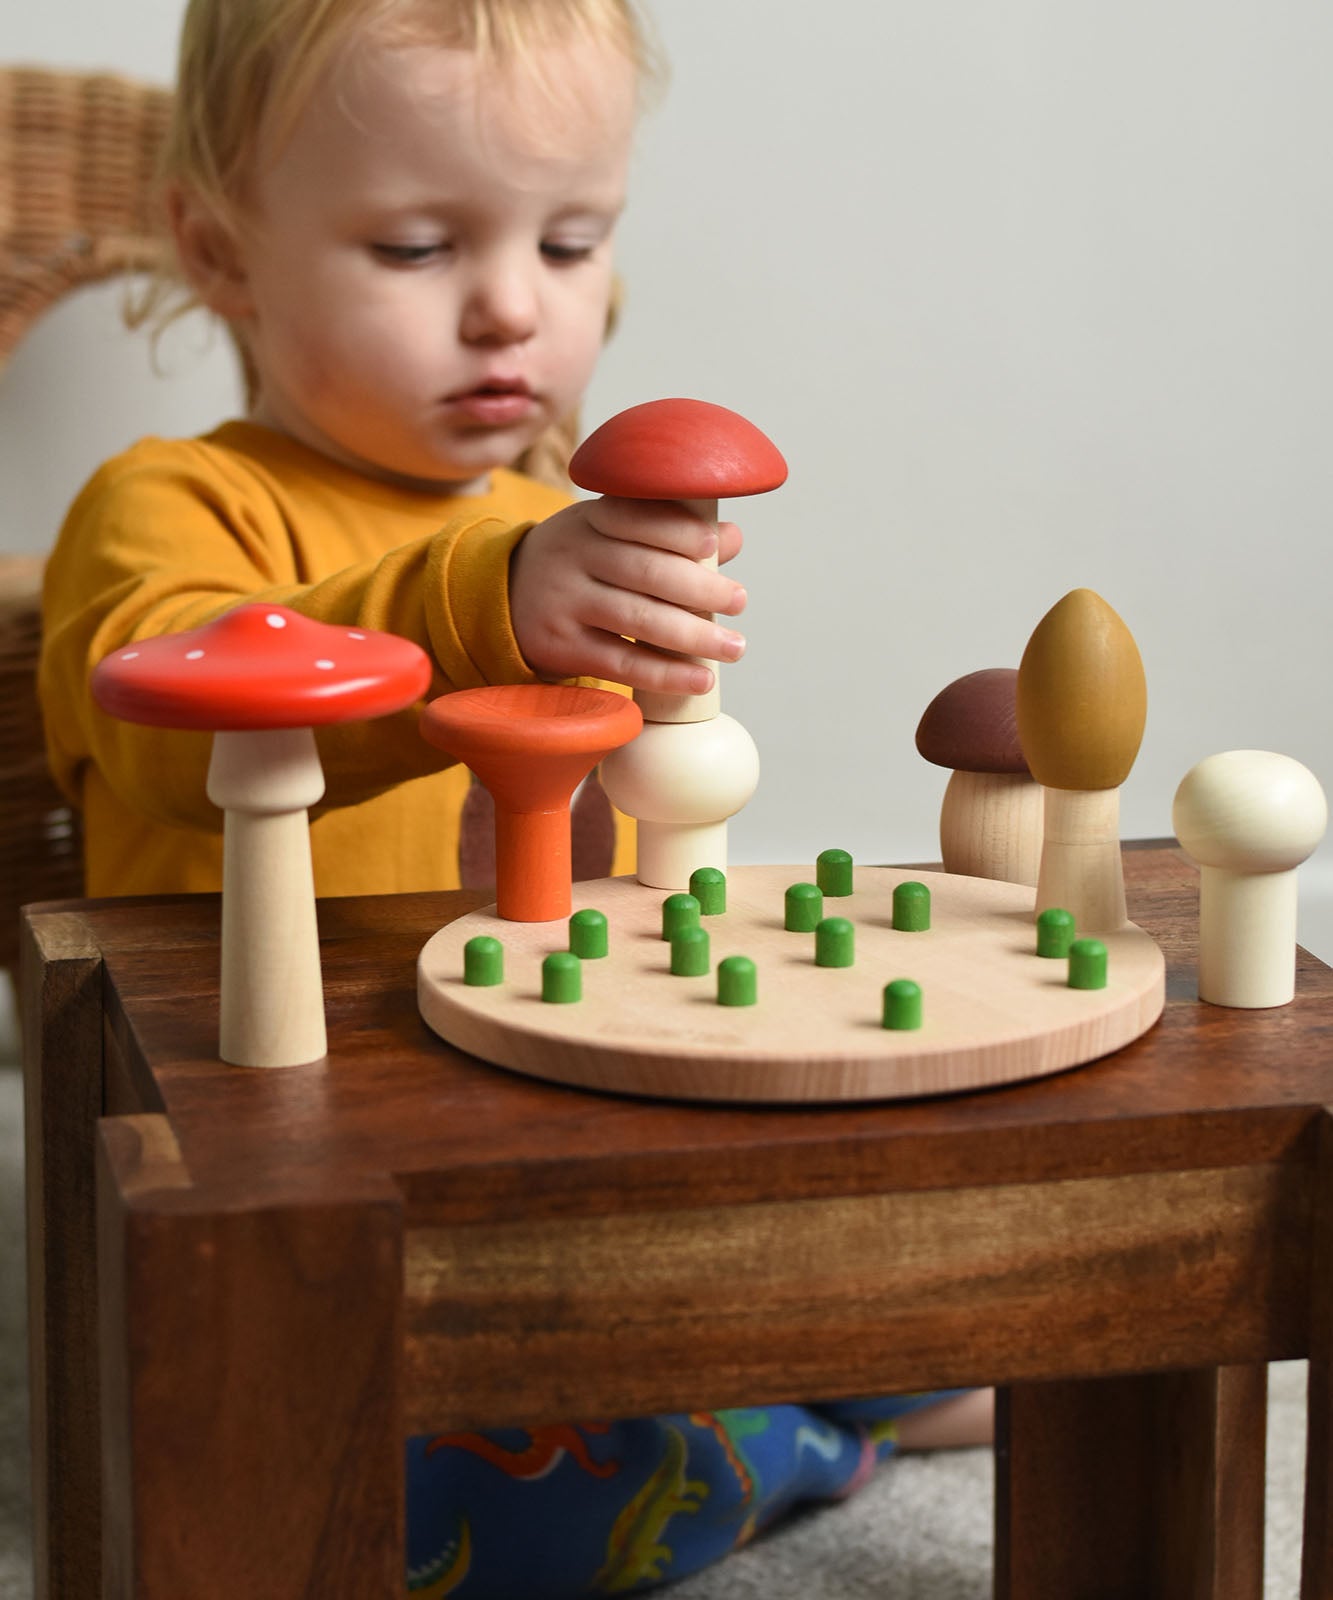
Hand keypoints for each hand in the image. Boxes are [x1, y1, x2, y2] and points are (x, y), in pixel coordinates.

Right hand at [509, 496, 746, 693]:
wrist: (503, 600)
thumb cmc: (580, 564)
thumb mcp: (609, 534)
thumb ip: (667, 533)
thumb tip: (733, 537)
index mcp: (589, 520)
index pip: (634, 517)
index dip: (676, 531)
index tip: (714, 547)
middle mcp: (572, 557)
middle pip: (644, 571)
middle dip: (700, 588)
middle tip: (739, 600)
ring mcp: (563, 603)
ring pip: (637, 619)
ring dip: (693, 636)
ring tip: (734, 647)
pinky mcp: (561, 647)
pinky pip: (620, 664)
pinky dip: (665, 674)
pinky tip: (700, 680)